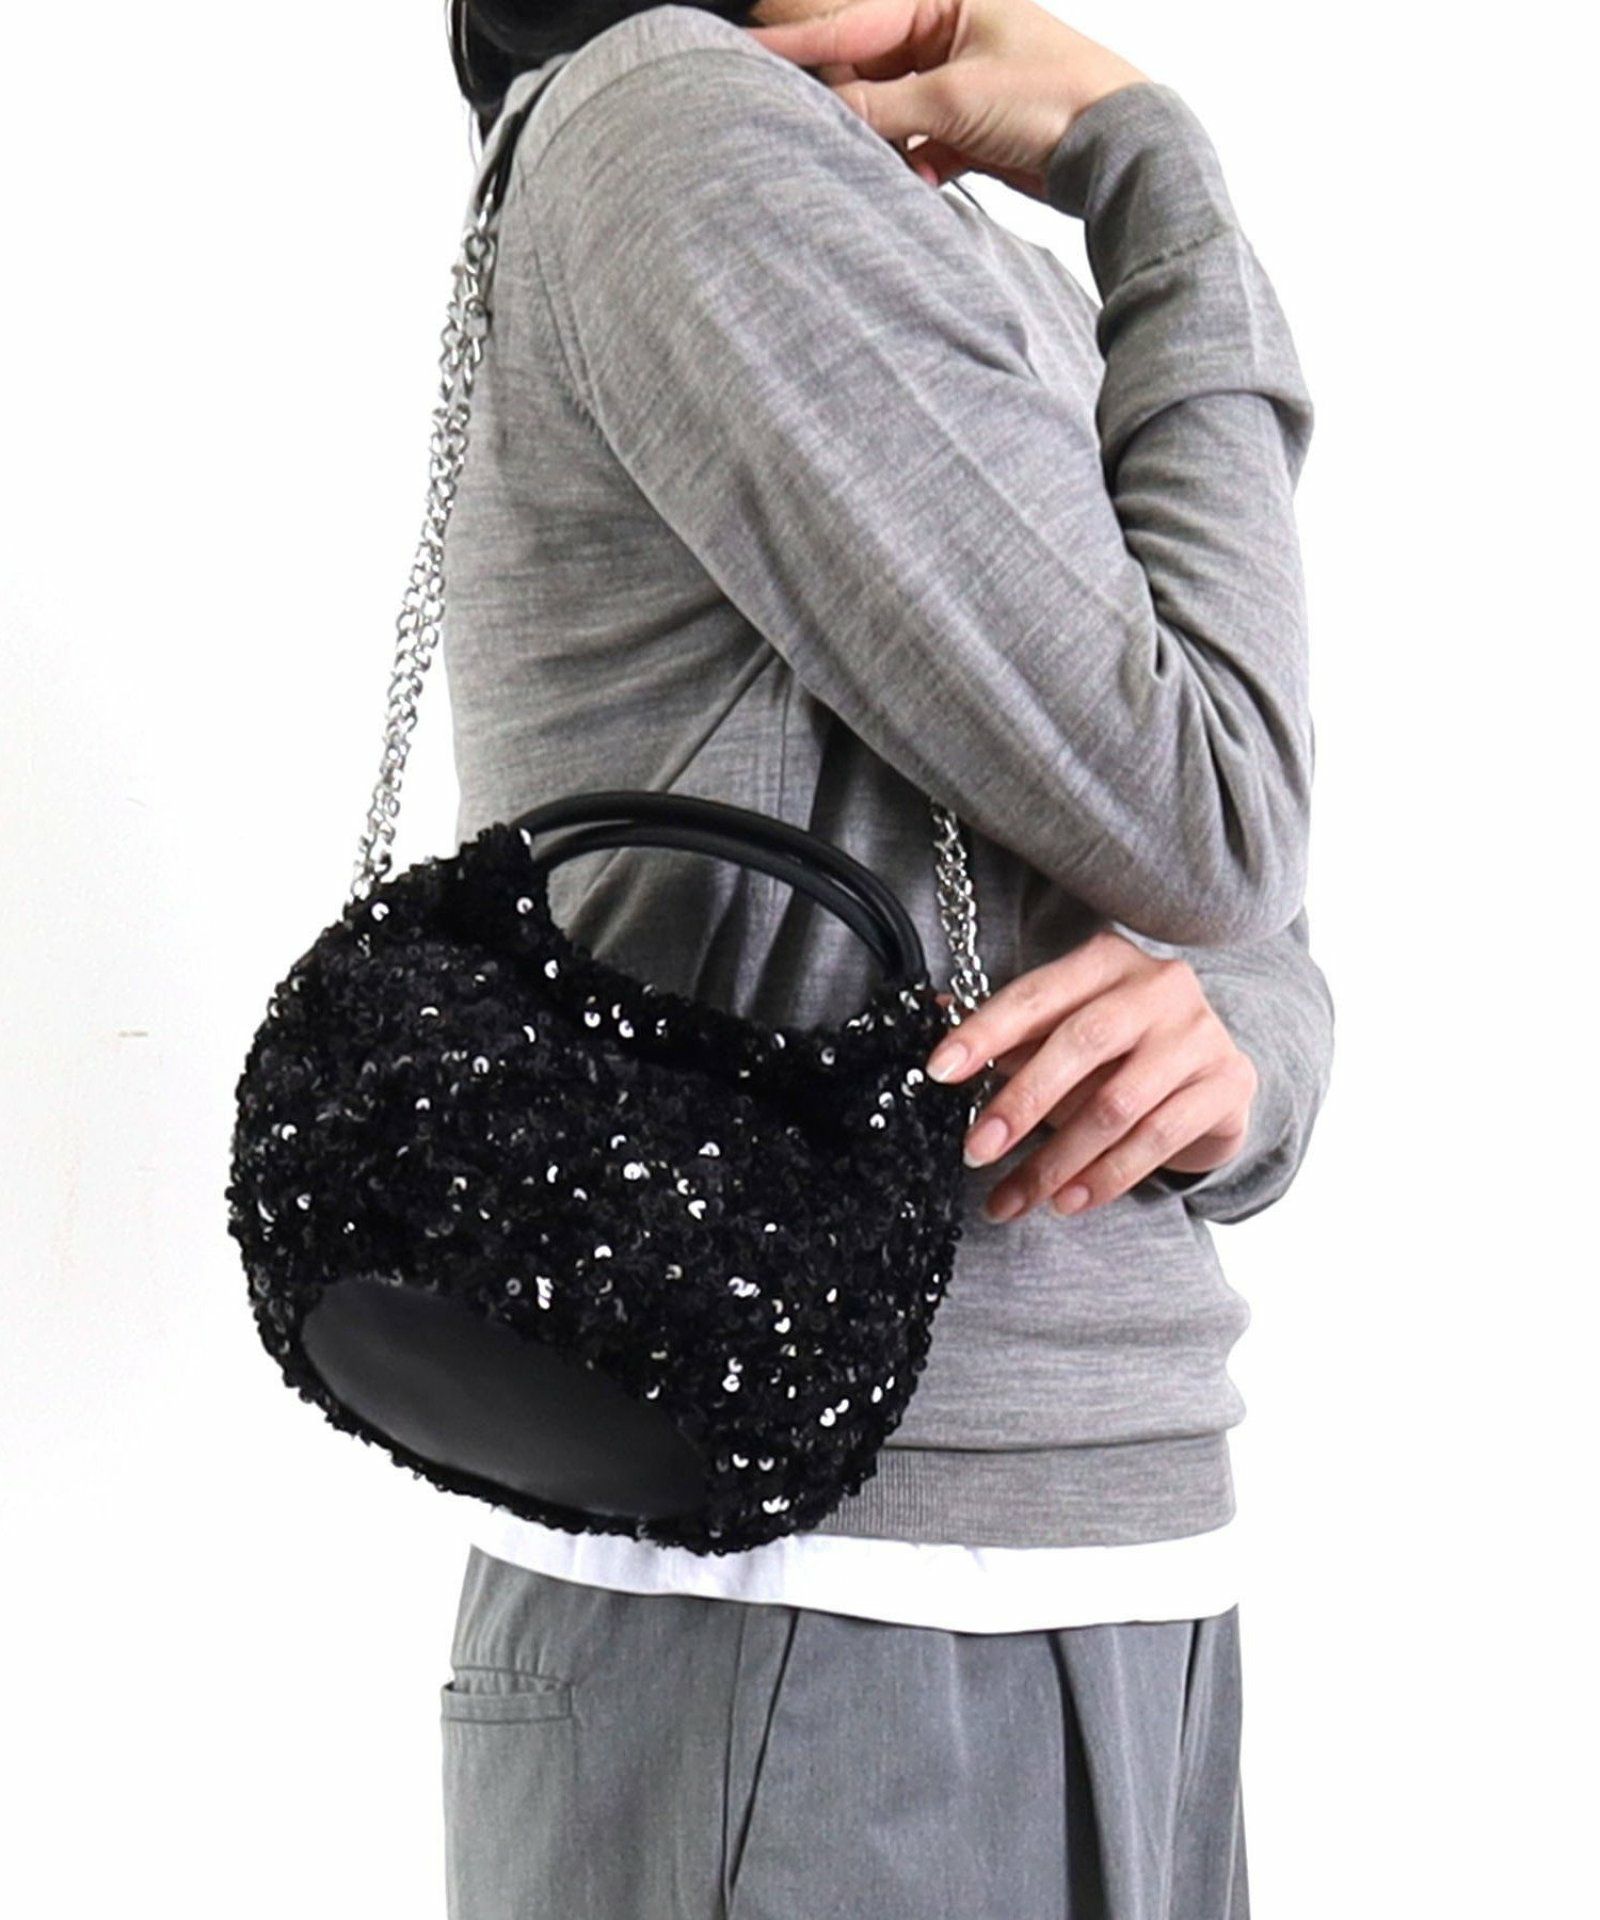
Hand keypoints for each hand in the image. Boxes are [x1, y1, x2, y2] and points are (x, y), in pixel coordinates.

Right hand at [743, 0, 1150, 198]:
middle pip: (866, 68)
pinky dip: (914, 164)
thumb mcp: (955, 99)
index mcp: (943, 2)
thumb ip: (883, 108)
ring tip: (880, 160)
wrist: (1116, 148)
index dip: (799, 44)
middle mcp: (946, 36)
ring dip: (881, 141)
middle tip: (812, 125)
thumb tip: (828, 116)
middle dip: (844, 100)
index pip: (853, 23)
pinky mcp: (968, 130)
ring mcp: (957, 84)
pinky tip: (922, 178)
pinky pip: (918, 145)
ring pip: (889, 112)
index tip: (749, 53)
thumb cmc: (1052, 97)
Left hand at [923, 928, 1257, 1221]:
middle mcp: (1159, 985)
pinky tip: (1069, 1202)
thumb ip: (1012, 1031)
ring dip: (1058, 1159)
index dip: (985, 1031)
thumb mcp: (1064, 1033)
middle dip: (1021, 1102)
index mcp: (1107, 960)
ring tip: (1017, 1197)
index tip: (939, 1070)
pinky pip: (1156, 1138)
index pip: (1037, 994)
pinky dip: (1106, 1177)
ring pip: (1117, 1104)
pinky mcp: (1227, 1084)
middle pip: (1080, 1044)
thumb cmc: (1121, 1052)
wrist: (1213, 1077)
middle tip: (976, 1150)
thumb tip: (936, 1013)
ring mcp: (1200, 1033)